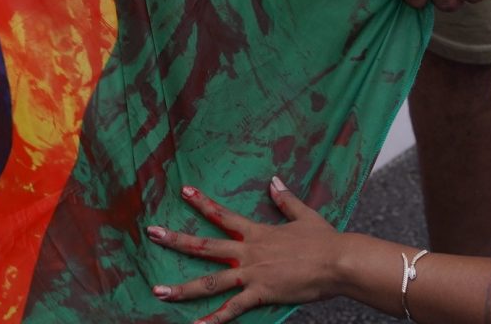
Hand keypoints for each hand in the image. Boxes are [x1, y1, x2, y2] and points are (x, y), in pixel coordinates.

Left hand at [147, 179, 343, 323]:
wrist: (337, 262)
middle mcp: (248, 251)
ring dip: (182, 287)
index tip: (182, 191)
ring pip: (210, 281)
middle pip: (205, 246)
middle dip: (177, 240)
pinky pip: (232, 309)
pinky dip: (214, 320)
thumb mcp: (304, 215)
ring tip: (158, 291)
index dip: (202, 203)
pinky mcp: (260, 294)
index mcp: (257, 232)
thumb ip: (286, 199)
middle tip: (152, 234)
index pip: (222, 215)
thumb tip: (274, 180)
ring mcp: (252, 274)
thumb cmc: (324, 240)